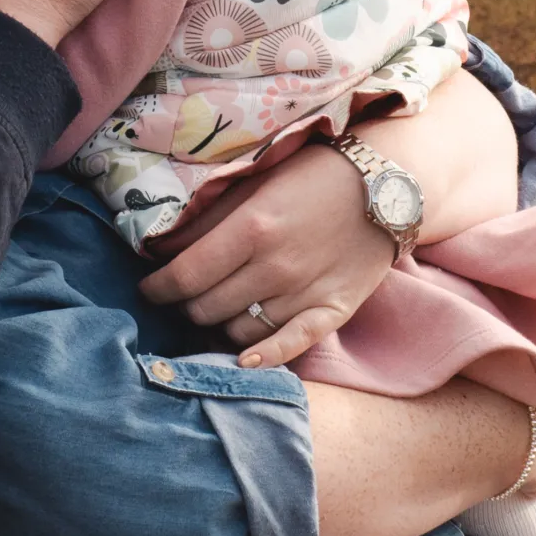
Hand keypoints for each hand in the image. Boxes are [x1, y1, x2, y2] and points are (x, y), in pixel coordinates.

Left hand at [137, 143, 392, 368]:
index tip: (147, 289)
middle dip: (183, 306)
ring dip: (216, 327)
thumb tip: (160, 249)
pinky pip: (292, 345)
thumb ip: (208, 218)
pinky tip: (243, 361)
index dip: (157, 289)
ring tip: (210, 314)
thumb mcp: (253, 182)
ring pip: (239, 332)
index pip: (185, 276)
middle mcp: (276, 267)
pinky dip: (263, 357)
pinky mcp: (334, 309)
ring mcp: (306, 292)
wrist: (387, 182)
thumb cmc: (312, 174)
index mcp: (251, 228)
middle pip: (207, 308)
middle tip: (179, 298)